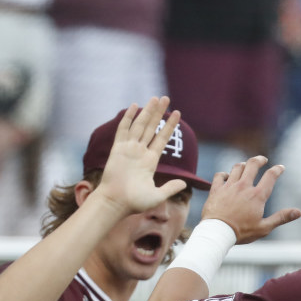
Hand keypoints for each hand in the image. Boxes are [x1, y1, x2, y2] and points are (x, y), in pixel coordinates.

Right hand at [93, 97, 188, 214]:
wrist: (116, 203)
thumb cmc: (135, 202)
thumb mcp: (157, 196)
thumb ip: (170, 188)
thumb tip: (184, 183)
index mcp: (150, 161)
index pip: (162, 138)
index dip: (169, 126)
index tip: (177, 113)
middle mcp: (140, 152)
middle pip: (152, 127)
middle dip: (159, 113)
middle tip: (166, 98)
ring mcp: (129, 149)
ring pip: (140, 125)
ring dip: (147, 111)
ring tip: (155, 98)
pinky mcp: (118, 149)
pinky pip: (124, 130)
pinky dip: (129, 118)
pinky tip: (135, 106)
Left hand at [199, 155, 300, 243]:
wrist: (217, 232)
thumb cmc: (241, 232)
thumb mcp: (264, 228)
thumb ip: (281, 218)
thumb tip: (298, 212)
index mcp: (257, 196)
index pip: (270, 176)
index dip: (277, 169)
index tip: (281, 167)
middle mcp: (244, 187)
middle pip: (253, 165)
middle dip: (260, 160)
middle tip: (263, 159)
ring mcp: (229, 186)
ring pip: (237, 167)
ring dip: (244, 165)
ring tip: (246, 166)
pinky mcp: (216, 189)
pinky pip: (220, 175)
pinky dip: (224, 174)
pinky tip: (226, 176)